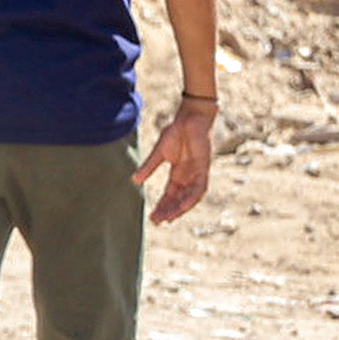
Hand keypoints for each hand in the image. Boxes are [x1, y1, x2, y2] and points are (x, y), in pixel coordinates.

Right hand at [135, 101, 215, 221]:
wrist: (191, 117)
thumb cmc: (176, 131)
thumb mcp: (159, 152)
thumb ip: (149, 167)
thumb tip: (134, 181)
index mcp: (178, 174)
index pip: (170, 195)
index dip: (162, 206)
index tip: (152, 218)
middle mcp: (188, 176)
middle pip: (179, 199)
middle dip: (168, 211)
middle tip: (157, 222)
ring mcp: (197, 173)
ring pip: (190, 198)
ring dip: (180, 209)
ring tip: (168, 218)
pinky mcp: (204, 168)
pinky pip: (200, 188)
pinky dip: (191, 198)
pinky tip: (183, 206)